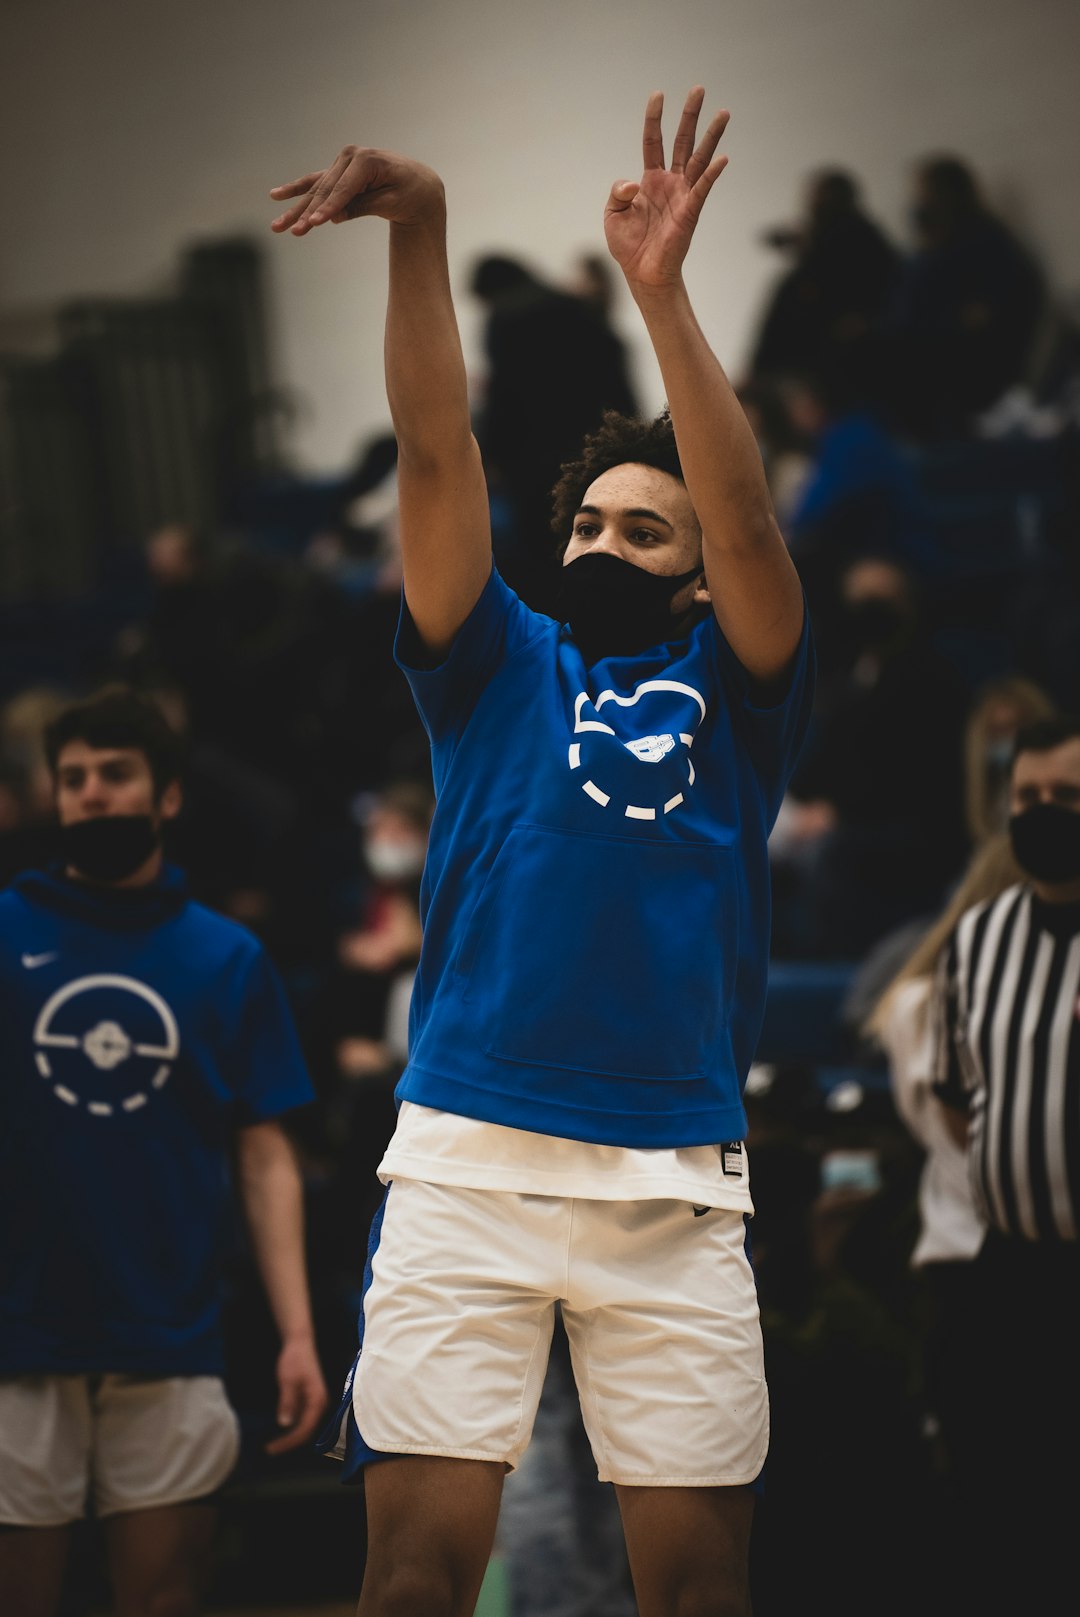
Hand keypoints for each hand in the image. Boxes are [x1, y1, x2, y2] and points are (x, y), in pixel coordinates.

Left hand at [265, 1335, 327, 1454]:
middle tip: (270, 1449)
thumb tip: (285, 1424)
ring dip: (291, 1437)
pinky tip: (281, 1430)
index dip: (289, 1441)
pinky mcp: (310, 1400)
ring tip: (274, 1444)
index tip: (272, 1448)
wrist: (300, 1343)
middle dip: (290, 1442)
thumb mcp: (288, 1380)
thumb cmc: (294, 1359)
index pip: (305, 1429)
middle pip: (307, 1431)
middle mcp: (320, 1404)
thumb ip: (288, 1402)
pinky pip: (303, 1419)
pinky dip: (292, 1428)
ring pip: (305, 1427)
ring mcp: (315, 1403)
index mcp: (318, 1400)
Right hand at [270, 146, 442, 235]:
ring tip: (277, 226)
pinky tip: (276, 196)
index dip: (328, 208)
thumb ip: (363, 207)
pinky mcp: (338, 173)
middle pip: (325, 191)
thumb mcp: (392, 202)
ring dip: (295, 208)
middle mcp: (350, 157)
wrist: (417, 183)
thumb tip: (334, 218)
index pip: (343, 190)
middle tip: (293, 232)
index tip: (314, 224)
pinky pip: (314, 183)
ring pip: (315, 189)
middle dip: (308, 212)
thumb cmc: (409, 192)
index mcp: (366, 160)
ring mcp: (342, 164)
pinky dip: (296, 190)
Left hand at [604, 87, 728, 290]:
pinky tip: (722, 158)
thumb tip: (633, 183)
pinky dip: (712, 174)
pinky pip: (703, 189)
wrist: (642, 273)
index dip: (655, 118)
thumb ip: (617, 192)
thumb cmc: (628, 245)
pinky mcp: (691, 212)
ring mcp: (683, 195)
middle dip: (690, 116)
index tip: (658, 95)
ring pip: (699, 159)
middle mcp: (671, 182)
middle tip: (699, 89)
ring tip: (723, 113)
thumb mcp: (612, 214)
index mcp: (651, 179)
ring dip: (711, 137)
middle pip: (682, 141)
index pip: (653, 141)